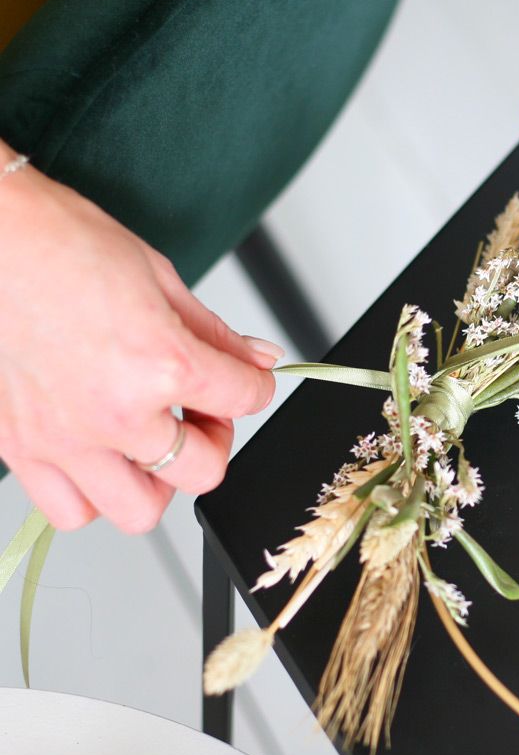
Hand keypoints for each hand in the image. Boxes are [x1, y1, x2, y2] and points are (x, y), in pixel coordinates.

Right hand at [0, 143, 281, 532]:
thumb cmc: (60, 243)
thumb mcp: (160, 279)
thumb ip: (216, 334)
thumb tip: (258, 359)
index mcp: (160, 363)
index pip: (244, 400)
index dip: (258, 388)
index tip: (249, 382)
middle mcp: (114, 413)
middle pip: (202, 473)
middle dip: (214, 443)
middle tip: (200, 412)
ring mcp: (64, 438)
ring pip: (138, 511)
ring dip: (159, 481)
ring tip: (151, 439)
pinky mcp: (19, 447)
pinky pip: (69, 509)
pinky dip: (94, 492)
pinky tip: (100, 452)